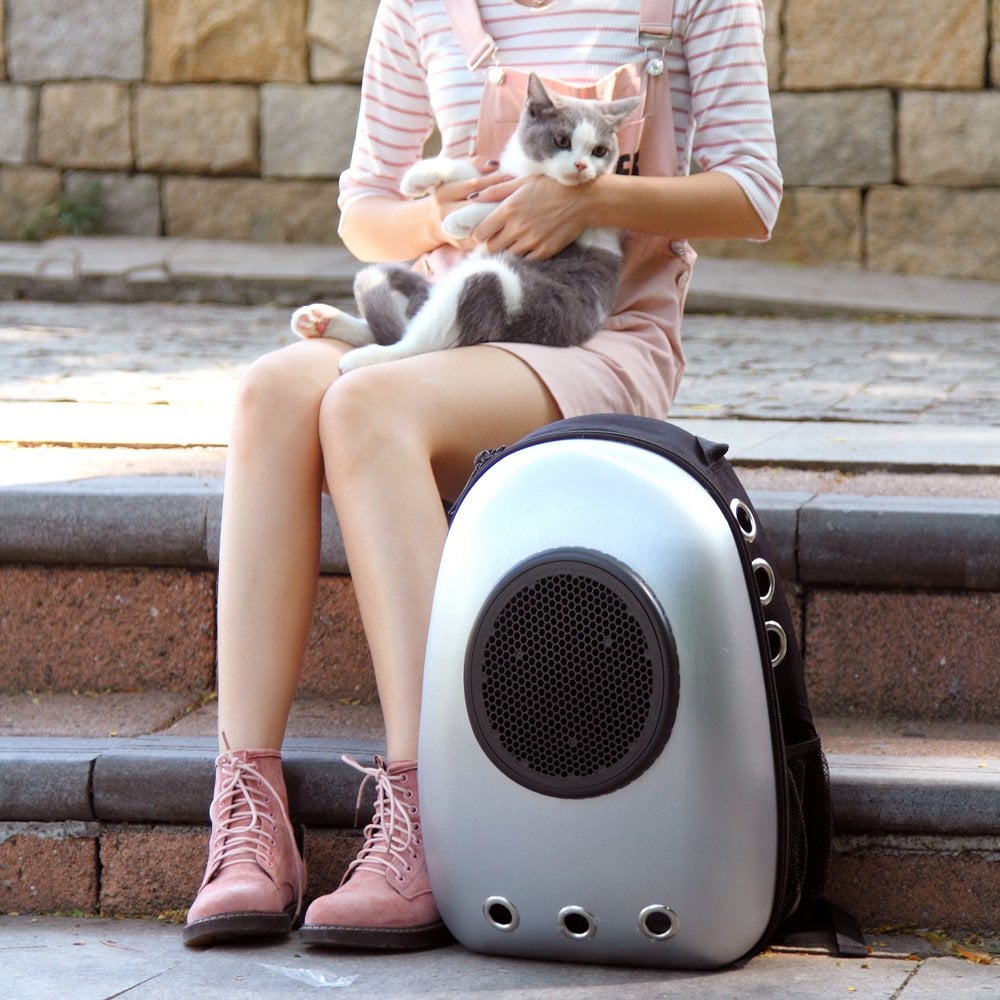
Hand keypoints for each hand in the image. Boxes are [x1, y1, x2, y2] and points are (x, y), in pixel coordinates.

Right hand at [427, 163, 512, 249]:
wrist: (431, 224)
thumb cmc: (450, 195)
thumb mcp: (454, 179)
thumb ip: (472, 167)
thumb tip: (494, 164)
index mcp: (444, 192)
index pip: (474, 184)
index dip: (494, 179)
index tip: (511, 175)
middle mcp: (445, 211)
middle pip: (479, 204)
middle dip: (500, 197)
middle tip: (519, 192)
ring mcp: (453, 229)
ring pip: (482, 222)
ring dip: (501, 215)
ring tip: (517, 207)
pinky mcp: (462, 243)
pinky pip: (484, 236)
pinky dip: (497, 230)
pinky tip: (510, 223)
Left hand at [469, 174, 593, 260]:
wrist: (582, 201)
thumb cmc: (551, 187)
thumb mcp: (522, 182)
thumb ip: (496, 190)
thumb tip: (473, 197)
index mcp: (508, 209)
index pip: (480, 232)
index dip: (480, 233)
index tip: (484, 231)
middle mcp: (517, 228)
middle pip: (491, 247)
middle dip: (492, 243)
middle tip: (498, 237)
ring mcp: (531, 242)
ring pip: (507, 255)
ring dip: (507, 250)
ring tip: (515, 240)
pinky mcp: (544, 252)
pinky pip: (525, 261)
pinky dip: (523, 256)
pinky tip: (528, 246)